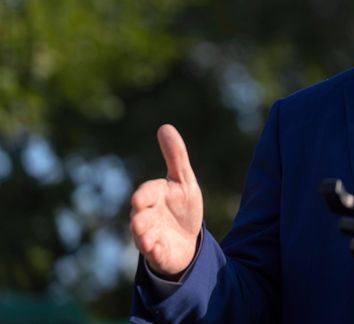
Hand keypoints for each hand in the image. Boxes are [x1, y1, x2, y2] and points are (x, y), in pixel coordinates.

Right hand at [130, 124, 203, 276]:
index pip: (146, 194)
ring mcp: (150, 235)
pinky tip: (155, 249)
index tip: (139, 199)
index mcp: (154, 197)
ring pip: (142, 236)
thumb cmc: (182, 207)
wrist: (188, 239)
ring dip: (142, 236)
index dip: (144, 196)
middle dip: (139, 218)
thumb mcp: (184, 180)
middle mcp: (147, 216)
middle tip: (138, 221)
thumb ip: (176, 156)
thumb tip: (165, 127)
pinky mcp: (157, 253)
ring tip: (144, 237)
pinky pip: (153, 253)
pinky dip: (153, 251)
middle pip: (139, 216)